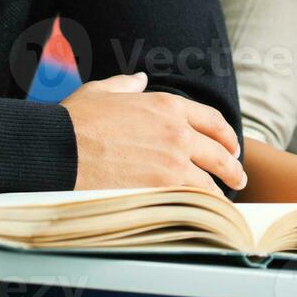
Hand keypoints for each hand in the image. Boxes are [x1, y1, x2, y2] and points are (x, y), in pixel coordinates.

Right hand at [60, 72, 246, 196]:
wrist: (58, 150)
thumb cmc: (74, 121)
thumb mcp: (102, 91)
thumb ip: (127, 85)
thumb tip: (140, 80)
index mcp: (166, 105)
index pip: (212, 120)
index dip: (226, 135)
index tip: (231, 146)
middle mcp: (177, 133)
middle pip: (220, 154)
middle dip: (232, 167)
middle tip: (238, 177)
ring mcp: (172, 164)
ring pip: (210, 184)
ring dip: (218, 194)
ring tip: (221, 203)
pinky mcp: (162, 192)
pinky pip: (194, 204)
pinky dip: (202, 211)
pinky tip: (203, 216)